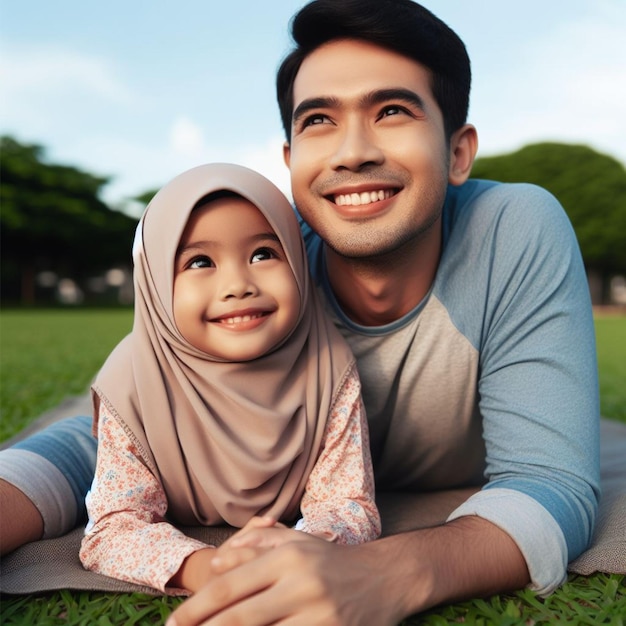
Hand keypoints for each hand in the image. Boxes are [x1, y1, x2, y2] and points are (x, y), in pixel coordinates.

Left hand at [166, 516, 529, 625]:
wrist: (384, 578)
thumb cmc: (330, 560)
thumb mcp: (295, 541)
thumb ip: (255, 545)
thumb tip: (216, 562)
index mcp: (287, 557)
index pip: (231, 586)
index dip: (197, 609)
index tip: (172, 624)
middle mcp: (300, 583)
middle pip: (240, 617)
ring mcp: (318, 614)